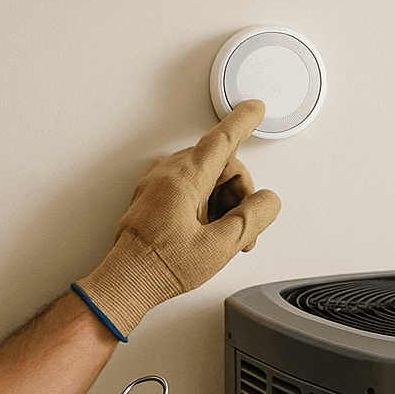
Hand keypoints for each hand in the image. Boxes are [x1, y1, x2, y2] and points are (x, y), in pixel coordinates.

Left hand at [76, 100, 281, 337]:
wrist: (126, 283)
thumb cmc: (160, 267)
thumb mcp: (220, 246)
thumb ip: (252, 219)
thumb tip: (268, 201)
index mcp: (184, 179)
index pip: (222, 139)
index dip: (243, 122)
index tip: (255, 109)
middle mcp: (167, 175)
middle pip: (219, 165)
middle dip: (238, 193)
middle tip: (242, 228)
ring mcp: (157, 185)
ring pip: (205, 177)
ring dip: (222, 202)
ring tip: (222, 237)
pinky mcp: (152, 198)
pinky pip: (188, 188)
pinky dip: (205, 205)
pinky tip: (206, 233)